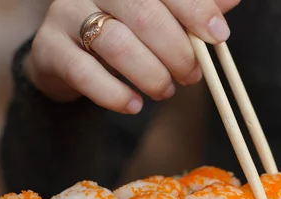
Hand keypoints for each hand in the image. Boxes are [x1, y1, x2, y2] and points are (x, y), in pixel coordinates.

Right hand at [25, 0, 239, 112]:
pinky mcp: (49, 48)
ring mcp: (65, 13)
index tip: (218, 36)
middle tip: (193, 76)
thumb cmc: (124, 32)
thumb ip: (191, 9)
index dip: (195, 9)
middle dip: (177, 50)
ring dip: (150, 74)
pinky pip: (84, 72)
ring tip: (165, 91)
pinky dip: (114, 94)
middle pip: (143, 12)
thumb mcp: (159, 17)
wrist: (67, 56)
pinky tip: (134, 106)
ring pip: (116, 43)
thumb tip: (230, 0)